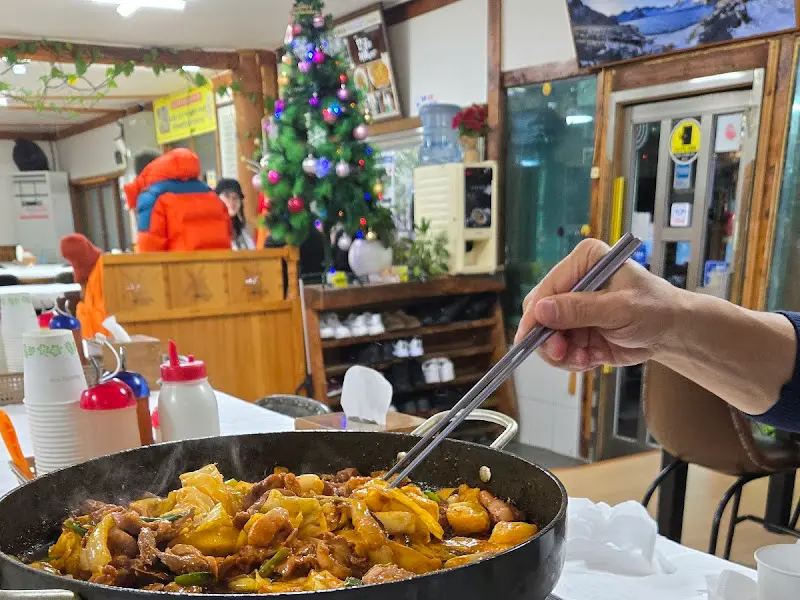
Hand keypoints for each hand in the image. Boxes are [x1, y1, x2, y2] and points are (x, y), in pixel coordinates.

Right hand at [514, 238, 681, 370]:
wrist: (672, 332)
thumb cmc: (655, 309)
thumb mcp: (619, 309)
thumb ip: (580, 310)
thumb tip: (541, 311)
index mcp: (584, 261)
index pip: (547, 288)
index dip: (536, 314)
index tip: (531, 338)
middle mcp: (573, 281)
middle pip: (540, 313)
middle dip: (549, 338)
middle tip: (562, 355)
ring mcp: (572, 308)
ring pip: (546, 335)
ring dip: (562, 353)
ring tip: (584, 360)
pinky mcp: (576, 329)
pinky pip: (560, 349)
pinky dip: (572, 359)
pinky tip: (590, 359)